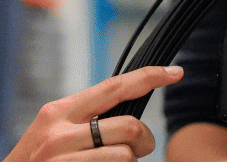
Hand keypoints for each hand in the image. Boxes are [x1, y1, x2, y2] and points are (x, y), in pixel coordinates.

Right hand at [5, 66, 183, 161]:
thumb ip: (83, 120)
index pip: (113, 86)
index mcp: (58, 111)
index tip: (175, 72)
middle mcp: (61, 133)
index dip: (149, 77)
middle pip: (130, 126)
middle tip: (134, 151)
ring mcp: (65, 159)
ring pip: (127, 157)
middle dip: (143, 142)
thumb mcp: (51, 133)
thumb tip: (125, 116)